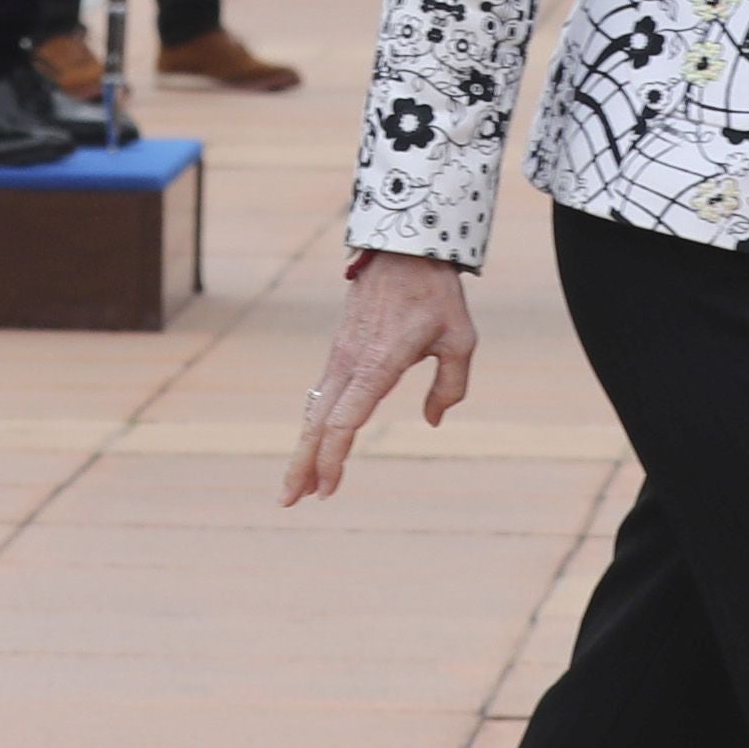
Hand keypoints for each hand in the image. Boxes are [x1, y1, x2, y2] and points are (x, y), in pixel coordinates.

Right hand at [284, 247, 480, 503]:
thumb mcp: (460, 339)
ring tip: (296, 484)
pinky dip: (313, 424)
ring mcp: (340, 355)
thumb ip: (450, 385)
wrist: (403, 246)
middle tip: (288, 501)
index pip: (344, 420)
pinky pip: (321, 394)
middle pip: (316, 423)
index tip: (327, 489)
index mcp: (377, 364)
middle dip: (301, 464)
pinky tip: (313, 443)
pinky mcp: (340, 349)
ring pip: (314, 410)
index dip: (332, 458)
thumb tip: (433, 421)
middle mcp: (349, 362)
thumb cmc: (436, 294)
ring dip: (303, 448)